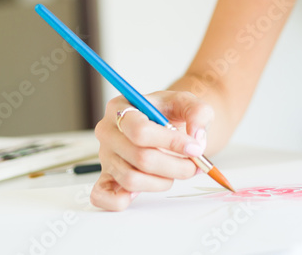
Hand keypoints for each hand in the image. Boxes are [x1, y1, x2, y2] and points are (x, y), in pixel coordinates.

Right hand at [91, 91, 213, 210]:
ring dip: (163, 181)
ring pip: (131, 179)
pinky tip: (146, 188)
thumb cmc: (169, 112)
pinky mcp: (106, 177)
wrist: (163, 121)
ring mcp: (105, 156)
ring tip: (177, 171)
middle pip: (140, 158)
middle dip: (175, 166)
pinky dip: (122, 200)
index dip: (171, 143)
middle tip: (195, 165)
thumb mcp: (187, 102)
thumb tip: (196, 139)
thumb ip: (198, 112)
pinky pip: (103, 197)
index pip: (140, 131)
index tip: (194, 148)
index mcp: (121, 107)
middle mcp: (108, 132)